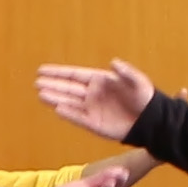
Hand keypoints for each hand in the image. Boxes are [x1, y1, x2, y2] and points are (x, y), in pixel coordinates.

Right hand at [35, 58, 154, 141]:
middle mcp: (92, 94)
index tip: (42, 70)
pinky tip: (57, 109)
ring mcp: (92, 109)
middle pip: (67, 89)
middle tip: (36, 83)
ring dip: (56, 99)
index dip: (58, 73)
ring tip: (40, 94)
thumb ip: (125, 72)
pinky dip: (68, 114)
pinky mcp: (94, 124)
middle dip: (52, 86)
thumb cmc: (145, 99)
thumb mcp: (137, 82)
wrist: (150, 122)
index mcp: (99, 81)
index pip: (74, 75)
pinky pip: (78, 118)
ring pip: (69, 103)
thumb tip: (113, 62)